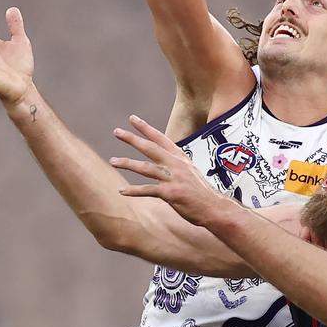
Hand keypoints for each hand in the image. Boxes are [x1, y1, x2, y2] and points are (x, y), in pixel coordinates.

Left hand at [110, 115, 228, 226]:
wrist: (215, 208)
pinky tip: (122, 191)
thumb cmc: (201, 192)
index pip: (161, 138)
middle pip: (150, 148)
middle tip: (117, 132)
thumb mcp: (190, 172)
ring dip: (127, 163)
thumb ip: (176, 164)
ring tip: (112, 161)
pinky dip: (133, 190)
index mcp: (180, 158)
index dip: (146, 128)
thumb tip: (164, 160)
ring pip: (145, 167)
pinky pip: (147, 190)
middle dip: (132, 139)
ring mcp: (173, 178)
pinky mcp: (170, 193)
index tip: (132, 118)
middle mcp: (176, 165)